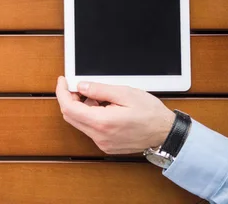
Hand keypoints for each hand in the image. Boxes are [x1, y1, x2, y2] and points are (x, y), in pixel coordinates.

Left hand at [55, 76, 174, 153]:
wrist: (166, 134)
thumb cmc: (151, 114)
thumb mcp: (125, 93)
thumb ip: (100, 89)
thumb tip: (81, 85)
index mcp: (102, 122)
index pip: (69, 108)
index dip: (62, 92)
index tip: (63, 81)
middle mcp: (99, 136)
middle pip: (70, 116)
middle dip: (69, 98)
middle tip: (76, 85)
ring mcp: (102, 143)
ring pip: (79, 123)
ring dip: (81, 107)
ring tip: (98, 96)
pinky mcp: (106, 145)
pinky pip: (89, 129)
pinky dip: (90, 116)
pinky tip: (103, 107)